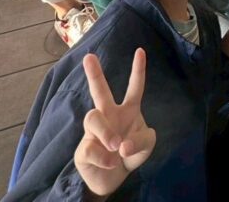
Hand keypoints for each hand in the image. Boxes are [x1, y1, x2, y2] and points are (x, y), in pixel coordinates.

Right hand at [74, 49, 156, 196]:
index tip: (140, 50)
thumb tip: (121, 145)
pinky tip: (110, 163)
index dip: (138, 70)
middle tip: (89, 57)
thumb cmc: (130, 153)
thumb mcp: (146, 146)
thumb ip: (141, 141)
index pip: (134, 88)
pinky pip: (91, 148)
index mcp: (128, 110)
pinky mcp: (83, 149)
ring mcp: (93, 131)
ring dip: (106, 133)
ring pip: (92, 117)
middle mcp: (109, 115)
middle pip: (99, 91)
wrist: (113, 177)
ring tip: (115, 146)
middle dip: (94, 73)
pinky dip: (105, 158)